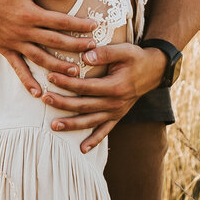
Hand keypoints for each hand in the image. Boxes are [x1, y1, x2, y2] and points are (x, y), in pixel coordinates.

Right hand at [0, 0, 101, 99]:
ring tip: (75, 73)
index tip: (94, 27)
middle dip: (76, 47)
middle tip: (93, 50)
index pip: (61, 21)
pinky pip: (18, 68)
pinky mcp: (5, 50)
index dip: (79, 25)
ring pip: (41, 58)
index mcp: (31, 13)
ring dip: (58, 67)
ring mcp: (15, 43)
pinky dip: (27, 82)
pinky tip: (39, 93)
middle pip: (56, 42)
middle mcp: (24, 31)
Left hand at [42, 43, 166, 149]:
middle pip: (84, 106)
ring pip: (90, 121)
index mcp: (114, 86)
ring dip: (72, 125)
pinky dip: (94, 141)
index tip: (50, 77)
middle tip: (44, 98)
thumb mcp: (124, 51)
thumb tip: (85, 56)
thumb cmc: (136, 58)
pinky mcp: (118, 116)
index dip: (66, 83)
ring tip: (53, 126)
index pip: (85, 87)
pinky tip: (82, 149)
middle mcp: (114, 103)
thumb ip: (105, 53)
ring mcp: (116, 112)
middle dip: (62, 103)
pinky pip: (105, 131)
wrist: (154, 71)